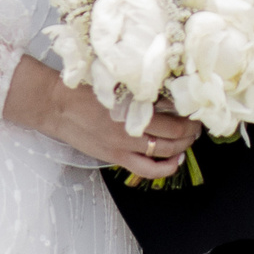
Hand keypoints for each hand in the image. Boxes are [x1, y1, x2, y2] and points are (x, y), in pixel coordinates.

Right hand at [4, 56, 200, 179]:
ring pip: (166, 152)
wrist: (57, 105)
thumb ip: (138, 91)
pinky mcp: (116, 157)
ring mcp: (125, 145)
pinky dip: (166, 168)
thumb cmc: (82, 90)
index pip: (173, 116)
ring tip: (188, 141)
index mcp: (132, 106)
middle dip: (191, 132)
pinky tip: (175, 161)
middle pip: (175, 135)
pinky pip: (148, 169)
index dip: (189, 116)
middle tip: (196, 126)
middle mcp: (132, 127)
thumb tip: (164, 94)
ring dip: (183, 147)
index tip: (194, 111)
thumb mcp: (115, 84)